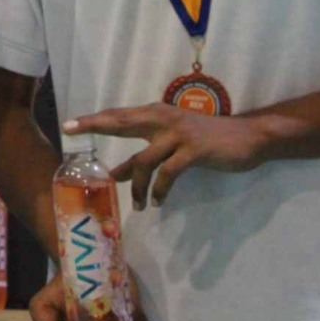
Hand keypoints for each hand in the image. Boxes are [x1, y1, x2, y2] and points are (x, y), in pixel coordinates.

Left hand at [66, 107, 267, 209]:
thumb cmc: (209, 139)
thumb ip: (148, 153)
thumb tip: (117, 172)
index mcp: (157, 115)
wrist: (250, 136)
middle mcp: (163, 119)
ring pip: (144, 160)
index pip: (119, 116)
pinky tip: (159, 202)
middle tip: (70, 132)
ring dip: (136, 186)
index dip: (94, 120)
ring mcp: (178, 133)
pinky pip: (168, 173)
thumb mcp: (173, 143)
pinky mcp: (194, 150)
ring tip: (137, 205)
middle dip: (95, 127)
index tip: (69, 125)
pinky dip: (160, 190)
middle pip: (121, 123)